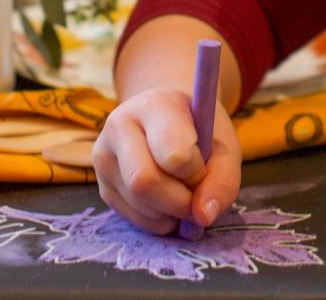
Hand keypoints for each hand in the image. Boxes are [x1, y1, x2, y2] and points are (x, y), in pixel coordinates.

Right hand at [91, 88, 241, 234]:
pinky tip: (166, 202)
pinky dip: (158, 221)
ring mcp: (104, 153)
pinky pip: (132, 218)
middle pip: (144, 181)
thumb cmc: (199, 129)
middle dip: (179, 201)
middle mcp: (119, 124)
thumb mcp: (223, 145)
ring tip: (181, 193)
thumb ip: (223, 179)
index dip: (196, 173)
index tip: (204, 168)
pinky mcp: (101, 182)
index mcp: (154, 104)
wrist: (168, 118)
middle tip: (195, 195)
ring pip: (138, 203)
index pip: (173, 154)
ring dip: (170, 213)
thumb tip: (203, 216)